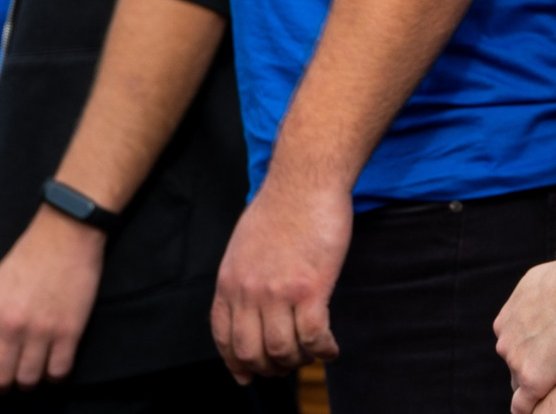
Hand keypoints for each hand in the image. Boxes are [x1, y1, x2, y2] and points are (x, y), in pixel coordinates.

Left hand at [0, 208, 104, 388]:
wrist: (66, 234)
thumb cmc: (29, 257)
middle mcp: (10, 328)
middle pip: (0, 379)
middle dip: (5, 383)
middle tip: (14, 375)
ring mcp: (41, 331)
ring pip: (29, 380)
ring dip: (31, 381)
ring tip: (36, 370)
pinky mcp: (70, 331)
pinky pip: (60, 370)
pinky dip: (56, 375)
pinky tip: (56, 364)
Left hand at [211, 175, 350, 380]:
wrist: (306, 180)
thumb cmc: (282, 205)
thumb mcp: (244, 244)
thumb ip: (243, 276)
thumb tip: (250, 302)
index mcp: (229, 282)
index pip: (224, 337)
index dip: (235, 362)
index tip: (248, 374)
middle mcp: (248, 293)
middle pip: (251, 352)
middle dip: (269, 368)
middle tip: (287, 367)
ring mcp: (278, 292)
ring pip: (283, 350)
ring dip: (299, 361)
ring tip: (313, 355)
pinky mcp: (311, 287)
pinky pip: (313, 335)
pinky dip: (322, 350)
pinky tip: (331, 349)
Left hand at [497, 258, 555, 413]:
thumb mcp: (540, 278)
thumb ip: (534, 294)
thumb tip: (542, 293)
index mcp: (505, 321)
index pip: (514, 344)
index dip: (533, 347)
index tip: (550, 348)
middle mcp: (505, 342)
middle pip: (515, 363)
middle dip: (533, 364)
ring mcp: (516, 361)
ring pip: (521, 381)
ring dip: (537, 381)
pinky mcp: (532, 379)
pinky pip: (523, 404)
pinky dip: (529, 408)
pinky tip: (538, 410)